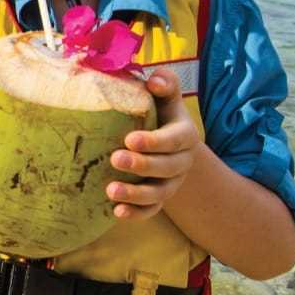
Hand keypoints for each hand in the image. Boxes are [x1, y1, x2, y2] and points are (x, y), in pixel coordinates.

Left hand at [107, 68, 201, 219]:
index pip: (173, 140)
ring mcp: (171, 183)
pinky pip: (151, 210)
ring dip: (135, 194)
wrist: (167, 144)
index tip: (130, 139)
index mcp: (183, 135)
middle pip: (166, 168)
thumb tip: (155, 80)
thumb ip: (166, 84)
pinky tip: (116, 212)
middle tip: (115, 158)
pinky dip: (136, 214)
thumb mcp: (166, 98)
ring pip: (158, 193)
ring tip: (110, 190)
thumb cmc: (159, 112)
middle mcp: (181, 162)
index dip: (154, 141)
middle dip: (142, 165)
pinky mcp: (159, 198)